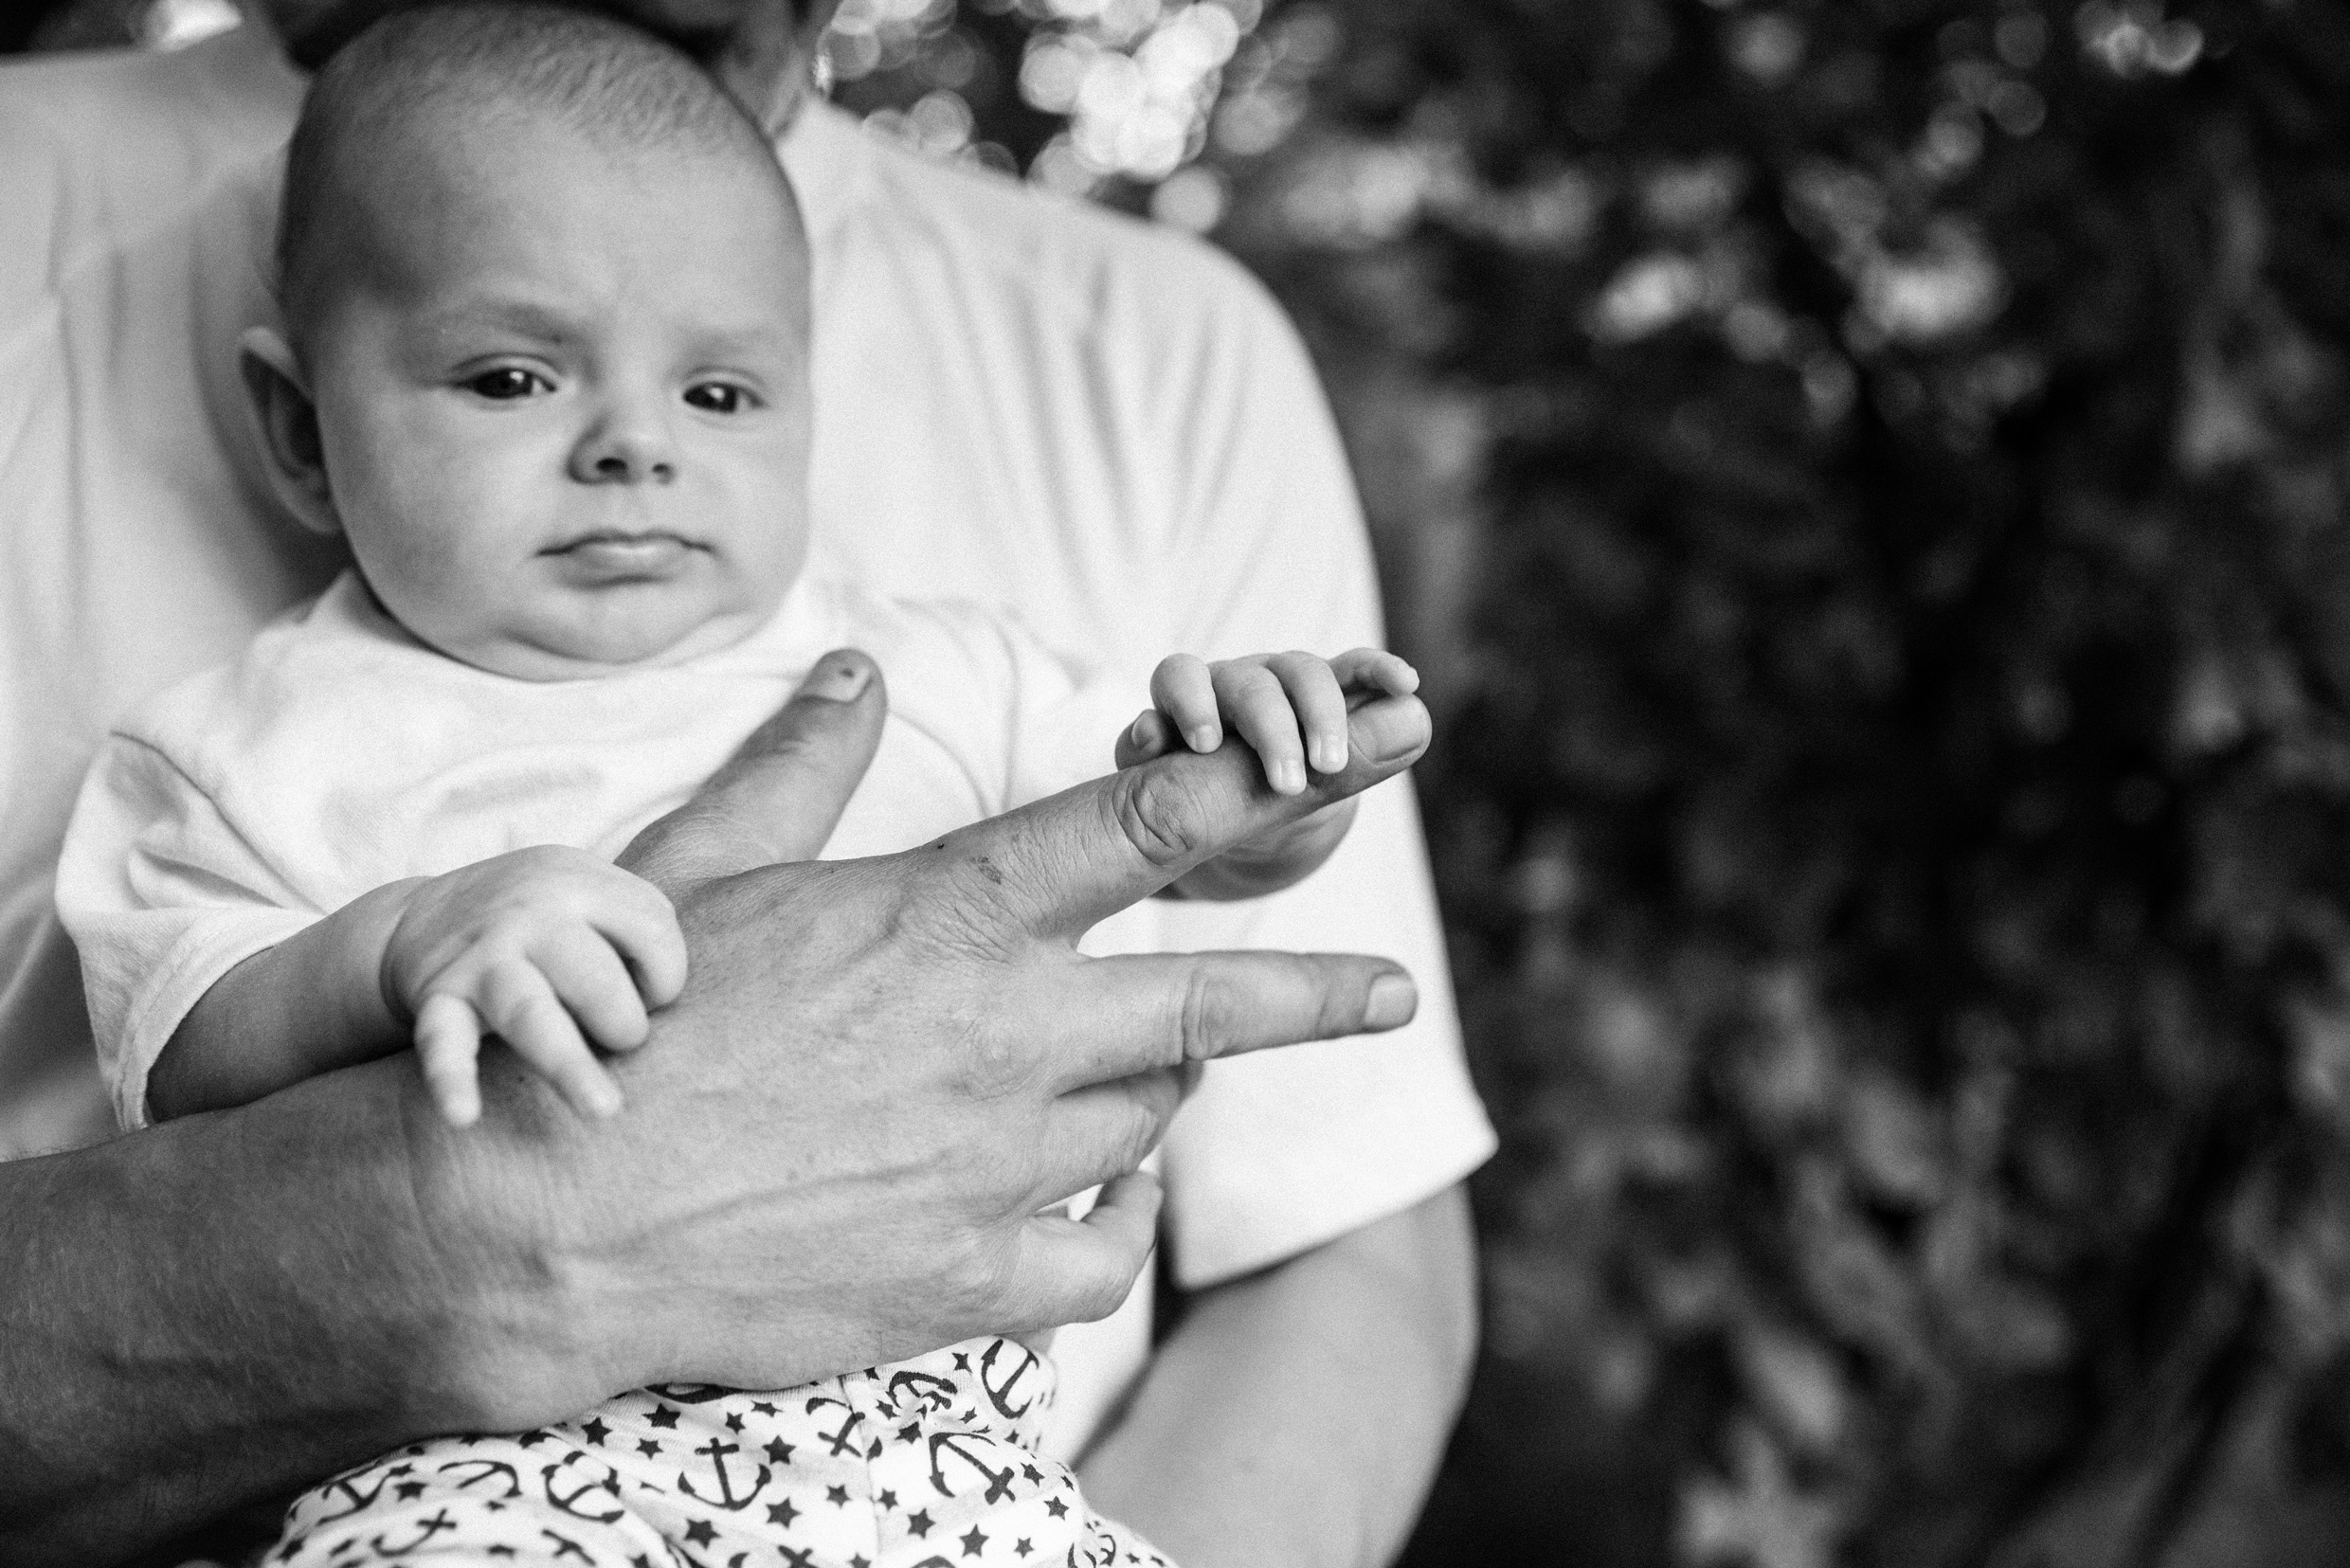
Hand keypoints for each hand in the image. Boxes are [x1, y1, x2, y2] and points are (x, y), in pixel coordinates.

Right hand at [381, 848, 687, 1127]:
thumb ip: (640, 924)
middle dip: (625, 1024)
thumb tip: (688, 1000)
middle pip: (597, 978)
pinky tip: (464, 1116)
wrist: (422, 917)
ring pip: (531, 1013)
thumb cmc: (541, 916)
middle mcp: (529, 915)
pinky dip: (451, 1079)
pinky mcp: (440, 1000)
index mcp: (577, 881)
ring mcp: (482, 959)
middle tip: (622, 1040)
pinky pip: (443, 1043)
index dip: (665, 974)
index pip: (652, 930)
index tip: (646, 992)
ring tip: (604, 1109)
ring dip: (569, 1064)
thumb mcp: (589, 887)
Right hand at [416, 644, 1433, 1403]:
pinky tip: (1103, 1198)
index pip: (1147, 821)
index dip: (1258, 782)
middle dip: (1319, 989)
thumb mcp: (702, 870)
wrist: (543, 1219)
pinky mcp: (970, 1278)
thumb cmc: (623, 1028)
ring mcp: (996, 1163)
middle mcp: (1000, 1033)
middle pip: (1210, 1002)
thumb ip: (800, 767)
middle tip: (1389, 987)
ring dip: (1154, 1093)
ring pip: (1147, 1118)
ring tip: (1132, 1086)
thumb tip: (854, 671)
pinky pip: (1102, 1253)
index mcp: (946, 915)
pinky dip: (1116, 1221)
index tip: (1356, 764)